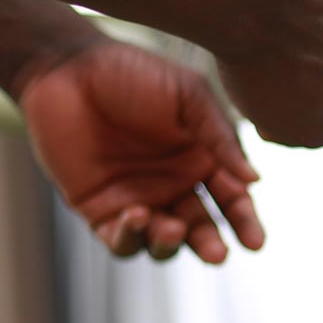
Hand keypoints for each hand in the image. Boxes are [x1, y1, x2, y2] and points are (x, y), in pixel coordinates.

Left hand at [18, 40, 263, 263]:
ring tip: (169, 226)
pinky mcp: (100, 211)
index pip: (231, 200)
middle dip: (211, 246)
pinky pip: (122, 241)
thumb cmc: (131, 72)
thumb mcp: (188, 95)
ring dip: (171, 243)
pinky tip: (136, 215)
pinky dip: (132, 238)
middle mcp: (173, 186)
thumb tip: (253, 181)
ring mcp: (138, 200)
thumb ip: (220, 136)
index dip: (245, 223)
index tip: (255, 242)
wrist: (68, 69)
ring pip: (163, 243)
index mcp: (201, 160)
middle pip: (201, 230)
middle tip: (216, 254)